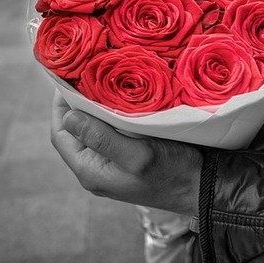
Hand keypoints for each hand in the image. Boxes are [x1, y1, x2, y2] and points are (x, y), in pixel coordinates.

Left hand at [50, 92, 202, 215]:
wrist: (202, 187)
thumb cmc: (173, 172)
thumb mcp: (138, 154)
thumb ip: (102, 138)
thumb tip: (70, 117)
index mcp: (91, 171)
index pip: (61, 135)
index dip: (61, 107)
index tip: (67, 79)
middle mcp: (96, 169)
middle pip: (74, 132)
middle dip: (76, 104)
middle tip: (85, 75)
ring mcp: (111, 164)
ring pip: (92, 131)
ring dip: (93, 108)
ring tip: (101, 82)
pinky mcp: (126, 158)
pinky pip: (109, 133)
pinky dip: (109, 115)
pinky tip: (119, 100)